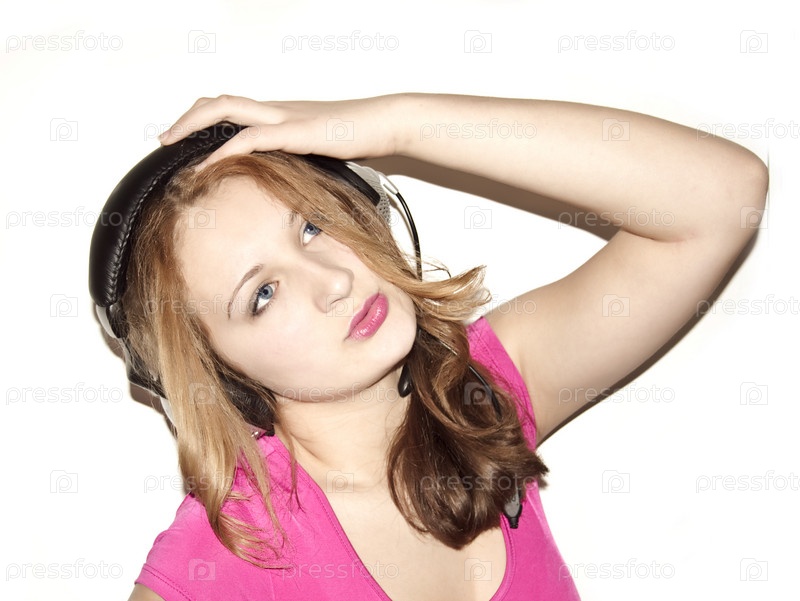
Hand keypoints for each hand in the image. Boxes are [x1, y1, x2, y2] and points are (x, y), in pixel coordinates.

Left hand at [157, 94, 402, 167]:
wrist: (385, 123)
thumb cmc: (359, 136)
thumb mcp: (322, 148)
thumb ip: (300, 157)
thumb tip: (287, 176)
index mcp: (281, 114)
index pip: (232, 108)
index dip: (203, 119)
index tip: (184, 138)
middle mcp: (277, 110)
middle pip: (219, 102)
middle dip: (187, 119)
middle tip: (165, 139)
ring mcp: (285, 118)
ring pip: (227, 110)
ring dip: (194, 126)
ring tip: (173, 145)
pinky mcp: (297, 132)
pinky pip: (253, 137)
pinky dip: (227, 150)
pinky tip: (211, 163)